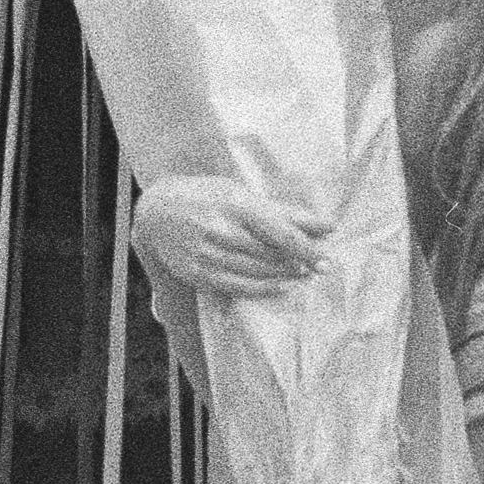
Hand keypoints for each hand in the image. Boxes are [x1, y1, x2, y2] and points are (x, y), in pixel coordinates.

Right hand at [132, 173, 327, 295]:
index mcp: (236, 205)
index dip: (307, 250)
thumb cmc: (206, 197)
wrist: (155, 212)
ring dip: (285, 276)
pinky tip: (280, 286)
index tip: (327, 262)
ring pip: (258, 273)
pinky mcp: (198, 274)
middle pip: (272, 255)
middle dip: (299, 263)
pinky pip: (238, 288)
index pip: (281, 233)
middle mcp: (221, 231)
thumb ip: (285, 212)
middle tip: (319, 267)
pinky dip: (264, 289)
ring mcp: (208, 255)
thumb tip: (328, 226)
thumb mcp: (242, 194)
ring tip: (301, 274)